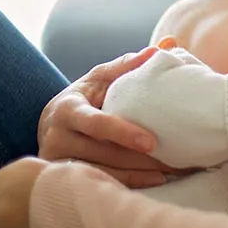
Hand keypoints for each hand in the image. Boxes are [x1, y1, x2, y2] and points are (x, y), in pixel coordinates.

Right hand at [37, 48, 179, 187]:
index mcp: (67, 109)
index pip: (95, 124)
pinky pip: (99, 183)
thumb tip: (167, 44)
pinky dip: (129, 183)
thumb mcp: (101, 76)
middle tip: (174, 161)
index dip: (122, 133)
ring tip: (171, 172)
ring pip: (103, 172)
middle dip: (140, 159)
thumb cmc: (85, 95)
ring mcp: (58, 161)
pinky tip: (155, 180)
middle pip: (103, 153)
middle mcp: (57, 138)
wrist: (54, 121)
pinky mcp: (64, 178)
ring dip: (139, 174)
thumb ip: (129, 63)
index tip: (151, 142)